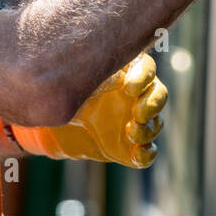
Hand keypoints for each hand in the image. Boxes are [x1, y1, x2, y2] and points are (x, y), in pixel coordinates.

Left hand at [10, 53, 167, 167]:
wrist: (56, 128)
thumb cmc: (66, 95)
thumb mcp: (69, 82)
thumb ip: (76, 72)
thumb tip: (68, 62)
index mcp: (125, 73)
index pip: (145, 67)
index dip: (143, 76)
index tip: (128, 87)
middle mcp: (137, 96)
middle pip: (159, 94)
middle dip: (153, 103)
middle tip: (137, 112)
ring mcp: (136, 122)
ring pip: (156, 123)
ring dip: (147, 129)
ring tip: (130, 132)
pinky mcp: (131, 147)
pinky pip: (147, 152)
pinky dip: (145, 154)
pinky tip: (135, 153)